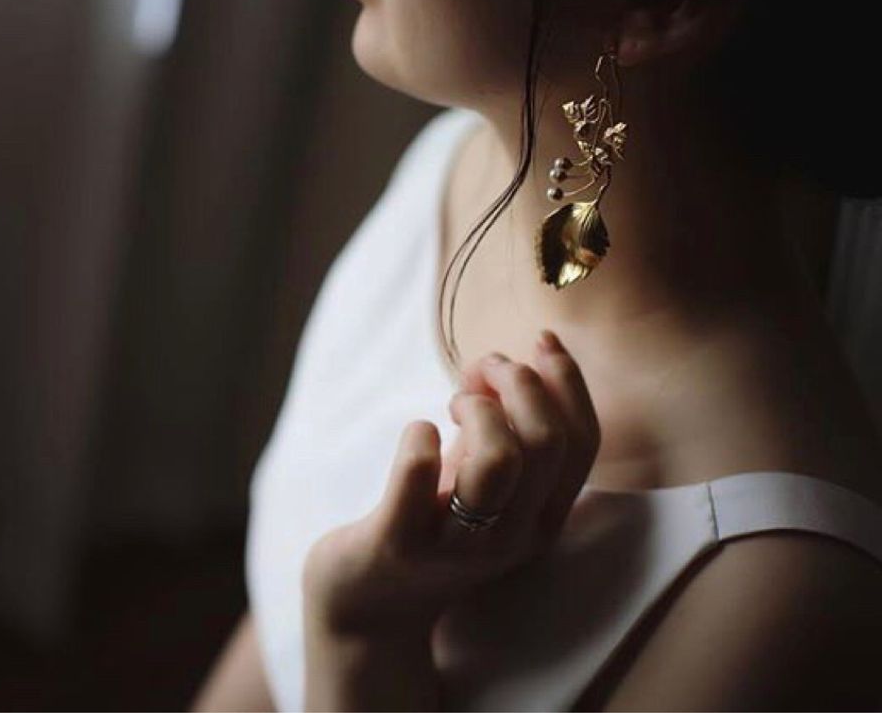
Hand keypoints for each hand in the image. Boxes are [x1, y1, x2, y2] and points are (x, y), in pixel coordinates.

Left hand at [301, 329, 600, 641]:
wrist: (369, 609)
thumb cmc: (429, 527)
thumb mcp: (478, 479)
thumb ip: (502, 427)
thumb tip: (508, 360)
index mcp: (541, 517)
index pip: (583, 443)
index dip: (568, 381)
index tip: (538, 342)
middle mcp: (510, 536)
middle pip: (547, 442)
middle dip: (519, 383)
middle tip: (479, 373)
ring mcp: (456, 544)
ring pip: (499, 460)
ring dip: (479, 409)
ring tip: (453, 405)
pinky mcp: (397, 543)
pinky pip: (417, 476)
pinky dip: (419, 436)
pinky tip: (419, 431)